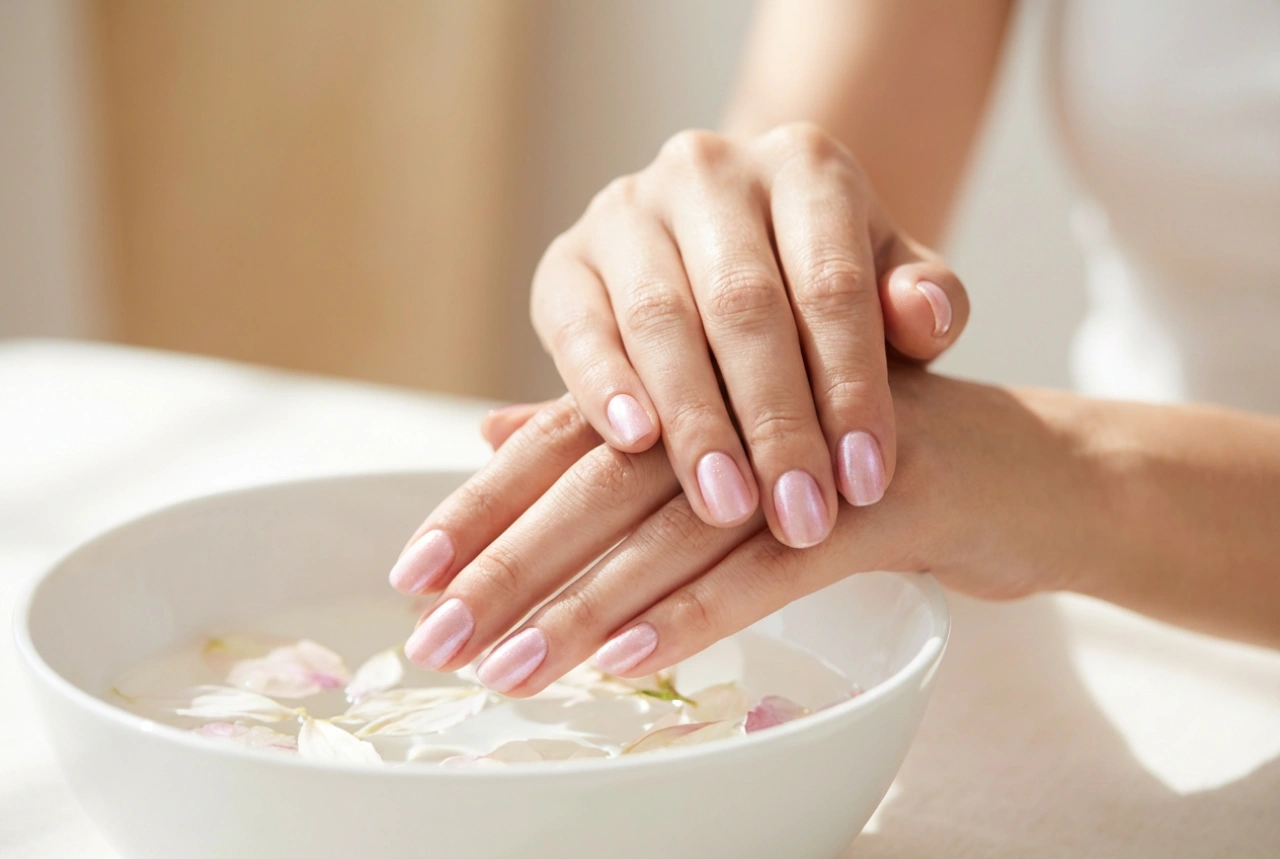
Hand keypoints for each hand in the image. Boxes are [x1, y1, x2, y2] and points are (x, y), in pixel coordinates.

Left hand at [390, 372, 1088, 694]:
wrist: (1027, 469)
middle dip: (511, 563)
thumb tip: (494, 434)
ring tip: (504, 669)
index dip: (491, 501)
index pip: (577, 436)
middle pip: (607, 479)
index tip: (414, 570)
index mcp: (711, 371)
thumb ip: (623, 427)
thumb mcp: (741, 429)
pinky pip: (772, 569)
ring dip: (582, 605)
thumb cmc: (868, 452)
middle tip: (432, 636)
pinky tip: (622, 664)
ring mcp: (820, 444)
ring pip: (676, 526)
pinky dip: (694, 616)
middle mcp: (753, 393)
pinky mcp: (884, 500)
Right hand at [530, 123, 969, 547]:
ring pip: (660, 317)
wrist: (723, 255)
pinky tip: (634, 443)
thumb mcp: (890, 289)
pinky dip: (603, 385)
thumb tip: (924, 315)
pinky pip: (579, 326)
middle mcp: (709, 169)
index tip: (867, 482)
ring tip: (726, 507)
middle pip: (745, 304)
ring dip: (695, 421)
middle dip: (775, 421)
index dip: (852, 388)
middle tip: (800, 517)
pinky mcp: (564, 260)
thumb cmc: (821, 288)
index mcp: (805, 165)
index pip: (835, 284)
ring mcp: (626, 209)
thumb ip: (926, 303)